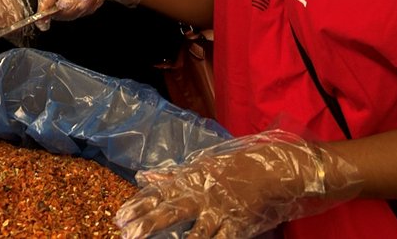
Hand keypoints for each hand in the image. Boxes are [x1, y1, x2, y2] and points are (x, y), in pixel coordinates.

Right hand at [36, 0, 152, 20]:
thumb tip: (60, 5)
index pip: (45, 0)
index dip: (43, 13)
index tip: (43, 23)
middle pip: (60, 10)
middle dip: (78, 6)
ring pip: (75, 12)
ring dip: (89, 2)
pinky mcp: (79, 3)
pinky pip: (85, 11)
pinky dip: (94, 2)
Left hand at [114, 130, 361, 238]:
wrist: (277, 170)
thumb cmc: (238, 166)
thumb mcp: (203, 166)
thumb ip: (172, 175)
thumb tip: (144, 176)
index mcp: (193, 177)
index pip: (161, 192)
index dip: (139, 204)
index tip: (119, 214)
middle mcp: (203, 193)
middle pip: (171, 209)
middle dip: (147, 222)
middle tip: (125, 231)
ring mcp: (221, 211)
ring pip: (194, 231)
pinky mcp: (239, 225)